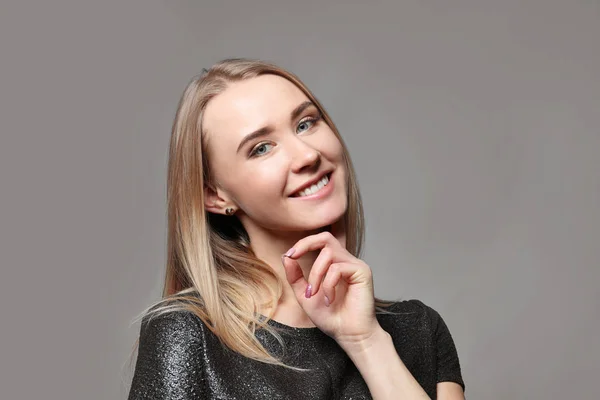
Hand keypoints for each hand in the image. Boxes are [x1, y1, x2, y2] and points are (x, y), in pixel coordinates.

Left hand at [280, 230, 380, 348]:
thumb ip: (295, 277)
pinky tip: (330, 299)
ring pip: (328, 254)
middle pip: (326, 237)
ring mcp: (355, 265)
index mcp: (334, 263)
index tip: (289, 255)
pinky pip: (338, 268)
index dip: (303, 243)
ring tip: (315, 294)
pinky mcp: (362, 272)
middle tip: (294, 256)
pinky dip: (328, 284)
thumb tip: (286, 256)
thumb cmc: (330, 317)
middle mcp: (346, 261)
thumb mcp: (305, 295)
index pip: (320, 241)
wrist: (348, 335)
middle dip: (307, 244)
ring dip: (315, 274)